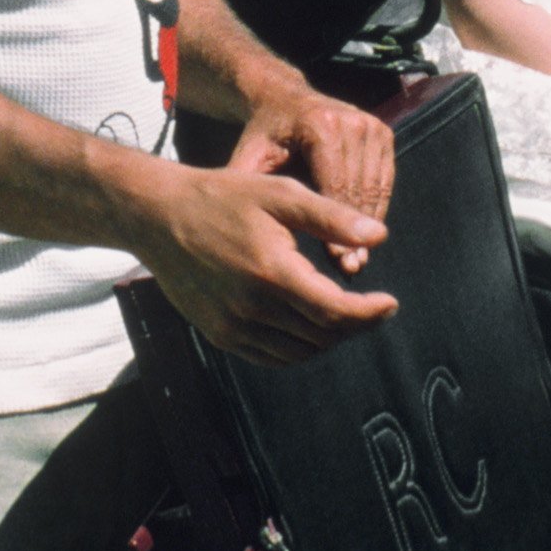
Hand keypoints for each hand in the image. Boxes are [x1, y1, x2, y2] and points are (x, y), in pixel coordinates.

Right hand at [134, 165, 397, 367]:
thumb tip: (379, 236)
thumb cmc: (223, 197)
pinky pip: (271, 356)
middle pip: (321, 335)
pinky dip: (297, 347)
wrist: (160, 216)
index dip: (369, 313)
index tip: (390, 303)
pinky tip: (307, 323)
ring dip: (328, 338)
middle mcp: (252, 309)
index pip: (335, 312)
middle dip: (354, 324)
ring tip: (342, 313)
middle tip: (372, 306)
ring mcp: (232, 327)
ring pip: (298, 352)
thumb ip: (332, 217)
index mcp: (272, 273)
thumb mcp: (281, 194)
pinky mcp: (219, 335)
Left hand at [227, 88, 394, 272]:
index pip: (335, 186)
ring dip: (368, 225)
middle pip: (359, 189)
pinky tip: (363, 234)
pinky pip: (385, 179)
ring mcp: (370, 124)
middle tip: (351, 268)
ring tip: (359, 258)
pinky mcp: (382, 131)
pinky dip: (376, 207)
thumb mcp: (250, 159)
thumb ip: (249, 192)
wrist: (283, 99)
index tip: (337, 262)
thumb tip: (243, 235)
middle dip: (355, 232)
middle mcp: (351, 121)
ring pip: (376, 187)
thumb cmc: (263, 136)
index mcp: (319, 125)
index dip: (336, 227)